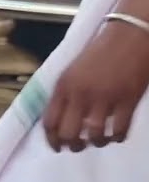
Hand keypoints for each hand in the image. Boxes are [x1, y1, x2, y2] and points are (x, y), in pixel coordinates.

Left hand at [43, 22, 148, 150]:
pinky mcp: (128, 99)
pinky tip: (117, 135)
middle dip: (72, 146)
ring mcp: (105, 98)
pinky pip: (120, 130)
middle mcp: (80, 94)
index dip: (52, 140)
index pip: (49, 122)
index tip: (57, 147)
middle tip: (78, 147)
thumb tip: (60, 120)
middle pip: (69, 134)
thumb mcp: (73, 71)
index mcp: (63, 86)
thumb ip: (65, 94)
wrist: (130, 34)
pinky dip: (117, 137)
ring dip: (96, 143)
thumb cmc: (101, 52)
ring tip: (99, 141)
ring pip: (94, 136)